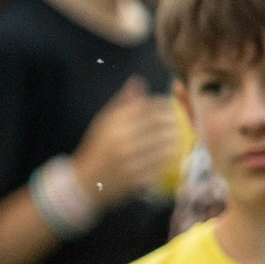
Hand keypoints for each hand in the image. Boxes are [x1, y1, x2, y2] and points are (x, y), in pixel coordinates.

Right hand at [71, 79, 181, 206]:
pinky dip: (170, 157)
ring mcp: (130, 161)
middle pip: (161, 125)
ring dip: (176, 139)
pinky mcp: (136, 178)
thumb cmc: (96, 148)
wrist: (84, 182)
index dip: (164, 105)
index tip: (169, 106)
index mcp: (113, 125)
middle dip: (175, 121)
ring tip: (178, 136)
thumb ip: (121, 103)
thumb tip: (137, 81)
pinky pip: (162, 164)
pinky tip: (172, 154)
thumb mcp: (102, 122)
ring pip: (166, 144)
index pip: (149, 108)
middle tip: (180, 121)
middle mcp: (122, 141)